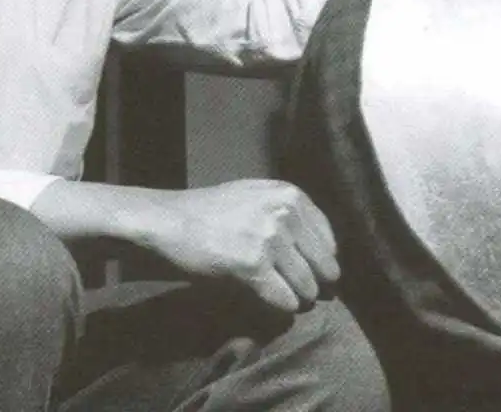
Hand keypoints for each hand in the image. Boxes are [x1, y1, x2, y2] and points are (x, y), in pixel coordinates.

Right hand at [150, 179, 339, 312]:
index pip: (329, 242)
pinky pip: (286, 301)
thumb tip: (326, 252)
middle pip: (325, 267)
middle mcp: (285, 212)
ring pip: (308, 288)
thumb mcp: (258, 196)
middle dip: (314, 284)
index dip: (321, 263)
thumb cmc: (212, 211)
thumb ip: (291, 214)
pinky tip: (267, 299)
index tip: (309, 273)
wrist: (171, 221)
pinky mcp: (253, 264)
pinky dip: (280, 307)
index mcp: (291, 194)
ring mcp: (270, 237)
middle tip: (298, 292)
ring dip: (297, 298)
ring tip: (280, 295)